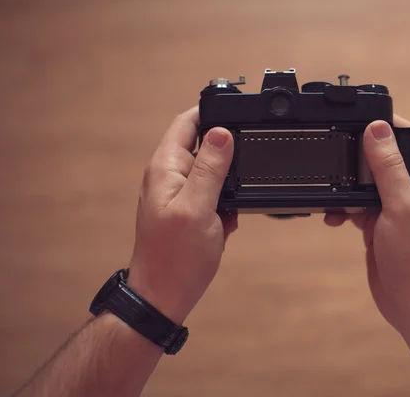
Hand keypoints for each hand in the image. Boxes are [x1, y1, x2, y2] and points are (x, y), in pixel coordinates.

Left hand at [126, 107, 237, 324]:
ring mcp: (180, 193)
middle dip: (229, 154)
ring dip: (230, 184)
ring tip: (231, 208)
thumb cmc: (176, 257)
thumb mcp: (198, 208)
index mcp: (166, 166)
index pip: (188, 121)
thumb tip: (222, 132)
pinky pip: (214, 194)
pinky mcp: (190, 210)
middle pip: (204, 143)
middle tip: (245, 172)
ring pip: (214, 171)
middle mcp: (171, 175)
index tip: (242, 113)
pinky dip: (226, 204)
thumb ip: (210, 168)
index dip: (213, 112)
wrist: (164, 296)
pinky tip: (227, 222)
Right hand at [324, 115, 409, 330]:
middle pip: (382, 163)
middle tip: (340, 167)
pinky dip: (345, 211)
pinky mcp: (381, 228)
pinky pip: (358, 210)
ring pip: (366, 188)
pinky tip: (335, 218)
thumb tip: (378, 130)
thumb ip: (390, 168)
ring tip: (337, 202)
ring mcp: (396, 212)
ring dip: (348, 192)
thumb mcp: (403, 207)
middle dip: (358, 166)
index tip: (361, 120)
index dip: (387, 129)